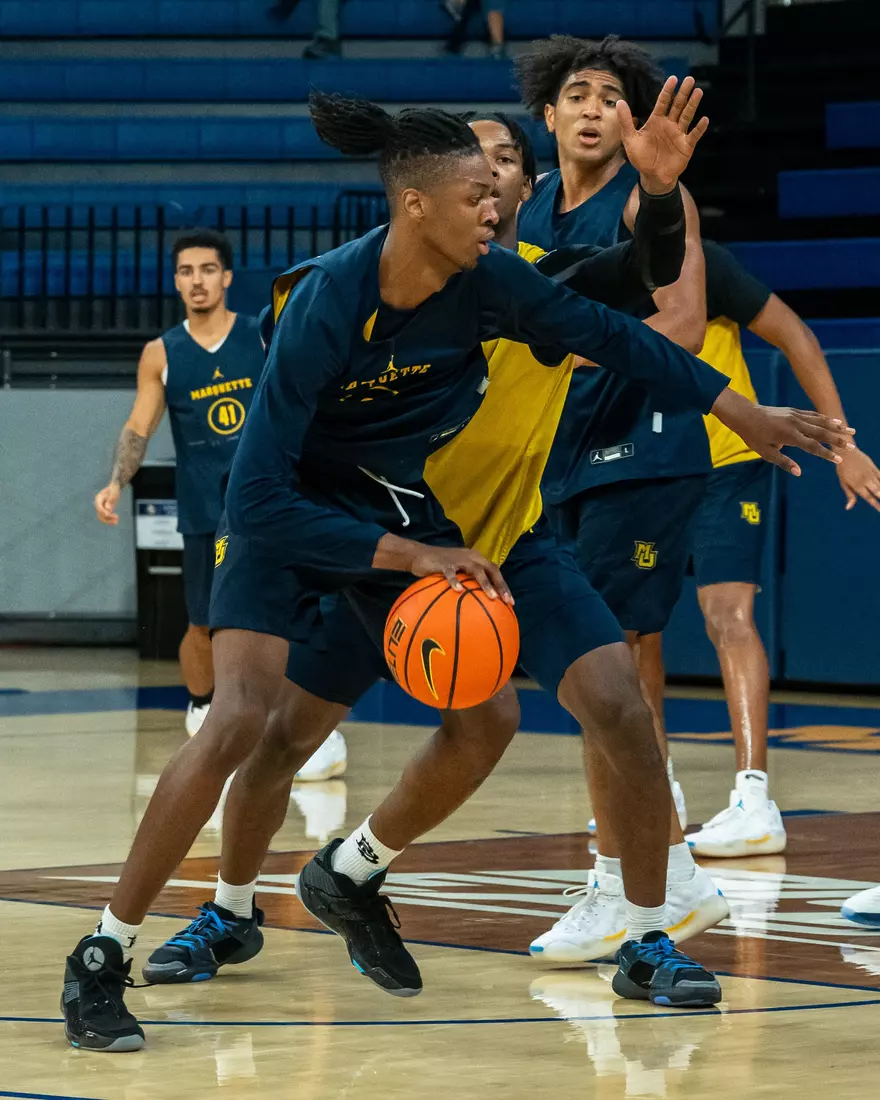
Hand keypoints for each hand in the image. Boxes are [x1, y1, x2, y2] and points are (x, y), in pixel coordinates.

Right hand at [94, 482, 121, 524]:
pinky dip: (110, 520)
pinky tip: (116, 521)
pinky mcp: (105, 510)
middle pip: (99, 513)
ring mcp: (101, 508)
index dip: (103, 512)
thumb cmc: (114, 489)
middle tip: (116, 519)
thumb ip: (111, 500)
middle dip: (107, 518)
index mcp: (98, 498)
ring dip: (108, 521)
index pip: (99, 507)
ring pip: (102, 517)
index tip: (109, 514)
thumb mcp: (114, 493)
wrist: (114, 488)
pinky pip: (105, 517)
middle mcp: (98, 504)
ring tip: (116, 522)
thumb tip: (108, 509)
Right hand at [410, 545, 513, 604]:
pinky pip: (450, 573)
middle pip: (490, 569)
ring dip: (485, 583)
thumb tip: (479, 604)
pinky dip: (455, 581)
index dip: (503, 585)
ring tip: (492, 597)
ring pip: (475, 570)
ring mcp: (457, 559)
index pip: (494, 570)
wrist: (419, 555)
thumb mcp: (457, 573)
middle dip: (500, 585)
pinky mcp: (443, 563)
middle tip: (506, 601)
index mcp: (475, 559)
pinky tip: (458, 591)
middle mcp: (470, 557)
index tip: (510, 602)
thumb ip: (468, 583)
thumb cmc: (440, 568)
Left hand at [618, 75, 708, 192]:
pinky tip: (704, 119)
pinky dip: (699, 128)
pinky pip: (694, 135)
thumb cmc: (641, 157)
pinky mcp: (686, 146)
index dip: (668, 91)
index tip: (673, 79)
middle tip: (689, 79)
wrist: (652, 176)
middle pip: (677, 105)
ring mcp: (679, 134)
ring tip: (698, 91)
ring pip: (687, 116)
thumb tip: (619, 102)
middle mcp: (669, 124)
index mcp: (656, 121)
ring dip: (692, 105)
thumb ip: (626, 121)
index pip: (663, 102)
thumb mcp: (630, 139)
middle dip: (683, 93)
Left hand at [710, 388, 854, 475]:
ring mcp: (795, 415)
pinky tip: (834, 421)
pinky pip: (813, 415)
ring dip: (836, 427)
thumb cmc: (753, 436)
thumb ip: (783, 462)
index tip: (839, 460)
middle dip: (838, 440)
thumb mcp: (765, 453)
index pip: (813, 447)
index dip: (826, 454)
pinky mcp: (793, 410)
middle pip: (821, 433)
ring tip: (850, 430)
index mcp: (789, 436)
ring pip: (820, 421)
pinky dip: (825, 418)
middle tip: (852, 446)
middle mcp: (796, 424)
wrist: (745, 415)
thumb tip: (799, 472)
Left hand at [836, 447, 879, 512]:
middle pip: (878, 491)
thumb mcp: (843, 482)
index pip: (868, 498)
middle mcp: (865, 480)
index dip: (876, 505)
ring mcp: (871, 474)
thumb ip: (849, 495)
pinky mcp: (874, 468)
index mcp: (857, 485)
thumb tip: (848, 508)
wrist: (846, 452)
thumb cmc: (842, 469)